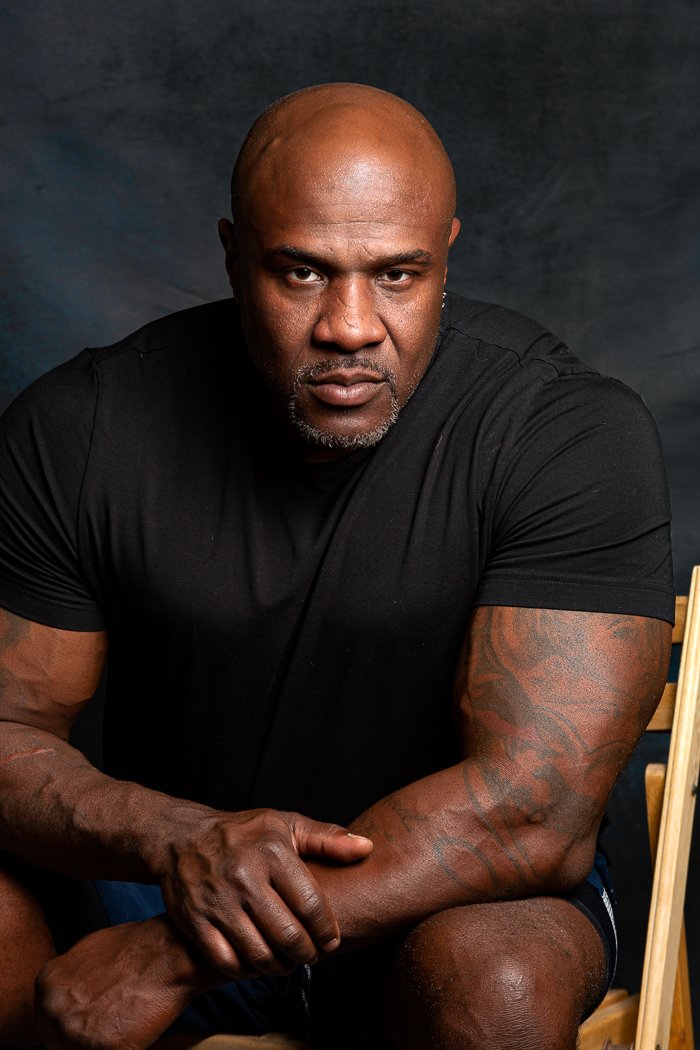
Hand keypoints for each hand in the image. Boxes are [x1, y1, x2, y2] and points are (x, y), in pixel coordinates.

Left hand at [35, 916, 208, 1049]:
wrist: (169, 953)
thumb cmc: (137, 948)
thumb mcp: (86, 955)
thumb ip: (67, 983)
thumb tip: (66, 1001)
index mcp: (47, 984)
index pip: (46, 1022)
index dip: (69, 1025)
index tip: (86, 1023)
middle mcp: (54, 1008)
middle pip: (56, 1042)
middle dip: (81, 1037)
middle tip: (108, 1024)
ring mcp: (74, 1030)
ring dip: (98, 1045)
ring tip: (120, 1025)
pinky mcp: (101, 1048)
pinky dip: (119, 1048)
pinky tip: (129, 1032)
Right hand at [158, 807, 371, 976]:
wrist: (181, 837)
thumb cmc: (243, 832)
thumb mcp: (285, 824)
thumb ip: (327, 838)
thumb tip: (366, 848)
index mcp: (272, 852)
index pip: (312, 905)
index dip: (327, 931)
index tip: (331, 940)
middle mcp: (245, 877)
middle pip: (289, 936)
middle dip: (307, 954)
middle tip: (312, 955)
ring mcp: (218, 902)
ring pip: (260, 955)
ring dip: (281, 968)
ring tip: (289, 962)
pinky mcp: (195, 921)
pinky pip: (228, 963)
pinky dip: (247, 971)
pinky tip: (257, 962)